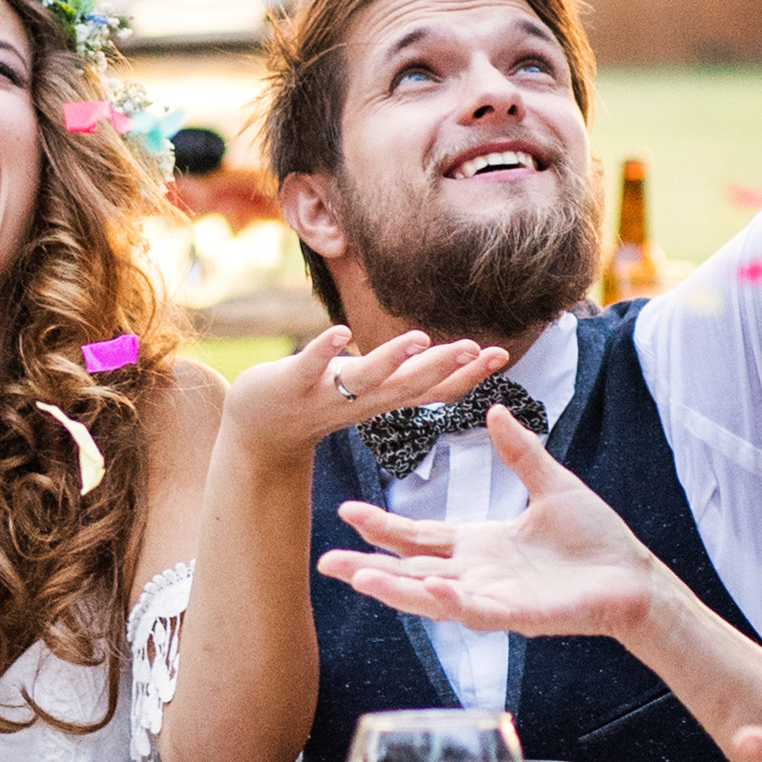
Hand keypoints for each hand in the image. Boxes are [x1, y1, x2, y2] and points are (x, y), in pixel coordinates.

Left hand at [220, 322, 510, 472]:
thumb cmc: (323, 399)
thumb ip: (408, 375)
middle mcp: (362, 401)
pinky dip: (325, 350)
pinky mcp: (293, 383)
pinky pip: (311, 366)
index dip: (466, 374)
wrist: (261, 430)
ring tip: (420, 338)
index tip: (500, 354)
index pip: (432, 390)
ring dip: (392, 359)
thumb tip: (455, 354)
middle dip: (443, 366)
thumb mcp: (373, 390)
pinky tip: (342, 331)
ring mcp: (327, 394)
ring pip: (366, 378)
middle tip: (477, 349)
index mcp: (383, 400)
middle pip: (409, 385)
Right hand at [315, 408, 662, 641]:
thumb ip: (520, 452)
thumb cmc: (595, 539)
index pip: (419, 538)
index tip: (346, 511)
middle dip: (368, 567)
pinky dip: (448, 601)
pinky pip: (475, 611)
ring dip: (394, 588)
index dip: (383, 528)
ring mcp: (494, 598)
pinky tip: (426, 587)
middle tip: (325, 561)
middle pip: (410, 572)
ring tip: (357, 577)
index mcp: (480, 545)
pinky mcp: (518, 616)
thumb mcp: (551, 484)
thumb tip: (494, 410)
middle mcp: (478, 575)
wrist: (634, 577)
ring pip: (431, 596)